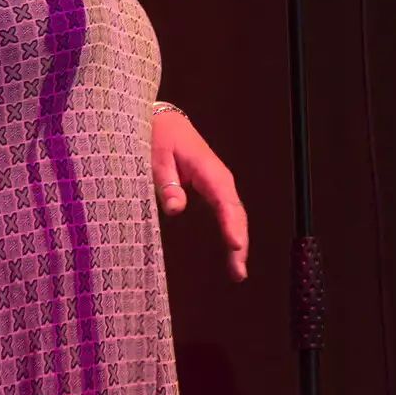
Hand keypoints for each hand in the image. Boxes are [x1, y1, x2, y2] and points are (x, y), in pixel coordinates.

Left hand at [152, 108, 248, 280]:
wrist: (163, 121)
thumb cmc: (159, 137)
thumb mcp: (156, 157)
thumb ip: (166, 182)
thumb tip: (177, 209)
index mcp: (208, 169)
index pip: (224, 199)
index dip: (231, 223)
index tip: (235, 245)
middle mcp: (219, 178)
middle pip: (235, 212)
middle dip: (239, 241)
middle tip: (238, 272)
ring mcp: (219, 184)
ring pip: (235, 215)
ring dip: (239, 242)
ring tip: (238, 272)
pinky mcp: (213, 190)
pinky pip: (227, 213)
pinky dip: (232, 233)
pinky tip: (232, 254)